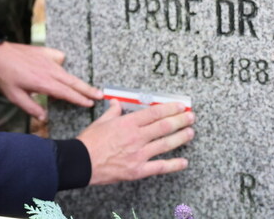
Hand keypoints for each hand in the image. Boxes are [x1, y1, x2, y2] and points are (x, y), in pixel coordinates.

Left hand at [0, 42, 102, 121]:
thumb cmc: (4, 75)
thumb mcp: (14, 96)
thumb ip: (31, 108)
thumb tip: (43, 118)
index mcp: (43, 83)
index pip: (66, 93)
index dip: (79, 99)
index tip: (90, 104)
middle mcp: (49, 70)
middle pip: (73, 82)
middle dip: (87, 90)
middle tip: (101, 95)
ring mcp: (48, 59)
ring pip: (67, 72)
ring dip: (78, 81)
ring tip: (89, 88)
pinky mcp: (44, 52)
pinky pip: (59, 58)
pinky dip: (63, 64)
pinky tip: (62, 68)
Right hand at [77, 100, 195, 184]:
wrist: (82, 162)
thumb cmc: (89, 142)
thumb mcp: (101, 122)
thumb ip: (112, 112)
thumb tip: (116, 103)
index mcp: (127, 123)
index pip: (154, 113)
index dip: (170, 108)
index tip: (180, 106)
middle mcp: (136, 137)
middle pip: (164, 126)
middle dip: (180, 120)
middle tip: (191, 117)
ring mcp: (139, 154)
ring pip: (165, 144)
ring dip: (180, 138)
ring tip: (191, 132)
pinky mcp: (138, 169)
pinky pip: (160, 167)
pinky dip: (174, 165)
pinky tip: (184, 162)